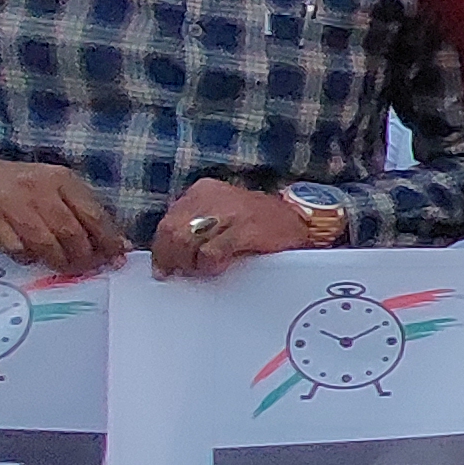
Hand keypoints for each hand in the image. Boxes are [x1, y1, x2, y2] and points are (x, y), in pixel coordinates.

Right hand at [0, 149, 127, 276]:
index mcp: (62, 179)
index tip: (116, 258)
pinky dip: (28, 258)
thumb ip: (83, 211)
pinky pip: (18, 248)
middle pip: (72, 232)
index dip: (108, 240)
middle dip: (85, 257)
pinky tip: (31, 257)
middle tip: (88, 268)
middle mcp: (40, 190)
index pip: (94, 214)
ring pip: (47, 243)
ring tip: (64, 268)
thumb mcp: (52, 186)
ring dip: (60, 262)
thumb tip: (118, 244)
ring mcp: (15, 205)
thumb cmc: (17, 184)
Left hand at [149, 177, 326, 276]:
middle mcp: (214, 196)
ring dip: (190, 263)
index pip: (168, 220)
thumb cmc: (260, 226)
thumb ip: (198, 228)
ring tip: (203, 271)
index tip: (164, 268)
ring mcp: (230, 211)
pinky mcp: (245, 228)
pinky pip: (211, 252)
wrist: (301, 222)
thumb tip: (169, 256)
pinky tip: (220, 267)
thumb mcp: (223, 217)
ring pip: (187, 241)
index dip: (162, 248)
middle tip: (181, 274)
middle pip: (173, 230)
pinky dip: (209, 265)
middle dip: (172, 258)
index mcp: (205, 191)